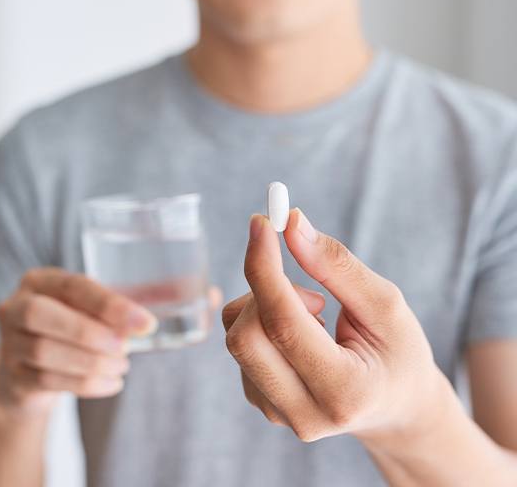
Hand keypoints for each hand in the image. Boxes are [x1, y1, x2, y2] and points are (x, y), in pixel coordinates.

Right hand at [0, 267, 221, 414]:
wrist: (36, 363)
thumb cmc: (83, 324)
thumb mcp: (107, 305)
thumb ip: (152, 296)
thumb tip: (211, 293)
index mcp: (44, 279)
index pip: (74, 285)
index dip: (109, 305)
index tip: (146, 324)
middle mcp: (19, 305)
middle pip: (45, 317)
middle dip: (93, 334)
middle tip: (128, 349)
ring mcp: (10, 342)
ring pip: (45, 353)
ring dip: (92, 363)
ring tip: (123, 367)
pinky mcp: (13, 376)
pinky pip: (46, 381)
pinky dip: (85, 384)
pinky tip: (112, 383)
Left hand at [223, 209, 444, 443]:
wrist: (396, 407)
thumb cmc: (399, 352)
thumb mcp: (385, 304)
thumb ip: (337, 265)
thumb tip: (292, 225)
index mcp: (344, 391)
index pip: (283, 324)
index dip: (265, 267)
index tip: (260, 223)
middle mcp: (304, 414)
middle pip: (245, 337)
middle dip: (266, 291)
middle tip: (312, 290)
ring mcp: (278, 413)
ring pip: (237, 337)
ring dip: (268, 307)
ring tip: (318, 318)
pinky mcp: (262, 403)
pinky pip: (241, 346)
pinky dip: (264, 322)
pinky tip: (301, 335)